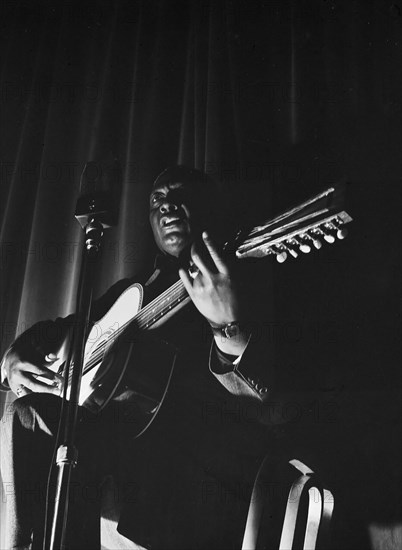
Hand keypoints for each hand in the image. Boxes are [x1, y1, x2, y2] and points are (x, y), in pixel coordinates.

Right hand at [4, 348, 63, 397]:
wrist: (10, 359)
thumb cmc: (26, 357)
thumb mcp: (35, 355)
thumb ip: (47, 358)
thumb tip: (55, 357)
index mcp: (24, 363)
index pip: (40, 371)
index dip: (51, 376)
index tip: (61, 380)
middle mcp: (18, 374)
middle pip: (34, 384)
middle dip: (47, 389)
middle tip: (58, 391)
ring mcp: (14, 383)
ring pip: (28, 393)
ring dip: (41, 396)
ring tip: (52, 397)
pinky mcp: (13, 389)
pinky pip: (24, 397)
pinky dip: (33, 399)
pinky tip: (43, 399)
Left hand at [179, 232, 248, 355]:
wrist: (229, 321)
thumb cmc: (235, 301)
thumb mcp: (236, 281)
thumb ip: (226, 268)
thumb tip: (217, 254)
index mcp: (226, 274)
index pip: (216, 253)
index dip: (209, 242)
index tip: (204, 233)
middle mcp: (213, 279)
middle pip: (198, 257)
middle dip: (194, 247)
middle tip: (194, 245)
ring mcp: (202, 287)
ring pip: (192, 267)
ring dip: (192, 262)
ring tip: (194, 262)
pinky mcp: (194, 294)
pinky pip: (184, 277)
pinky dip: (183, 270)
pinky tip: (183, 267)